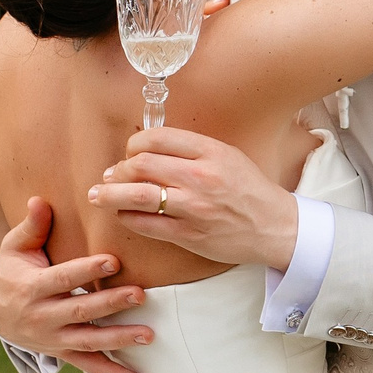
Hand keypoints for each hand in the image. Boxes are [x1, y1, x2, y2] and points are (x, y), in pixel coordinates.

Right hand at [0, 197, 151, 372]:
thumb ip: (32, 226)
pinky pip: (92, 366)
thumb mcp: (15, 247)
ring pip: (89, 341)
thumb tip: (40, 200)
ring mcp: (54, 339)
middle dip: (111, 304)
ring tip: (149, 335)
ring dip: (120, 339)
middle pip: (80, 311)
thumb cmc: (13, 270)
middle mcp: (42, 317)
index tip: (113, 260)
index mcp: (31, 288)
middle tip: (141, 294)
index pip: (62, 279)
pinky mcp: (64, 353)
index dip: (87, 270)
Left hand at [92, 128, 300, 269]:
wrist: (274, 226)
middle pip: (140, 164)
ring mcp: (193, 207)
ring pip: (137, 195)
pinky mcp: (188, 234)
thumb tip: (148, 151)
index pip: (156, 138)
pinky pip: (146, 224)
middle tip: (111, 176)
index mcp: (210, 152)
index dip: (134, 144)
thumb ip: (192, 150)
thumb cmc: (249, 190)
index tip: (129, 153)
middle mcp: (200, 177)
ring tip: (97, 195)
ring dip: (110, 194)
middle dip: (118, 170)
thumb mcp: (227, 156)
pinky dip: (127, 218)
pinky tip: (123, 215)